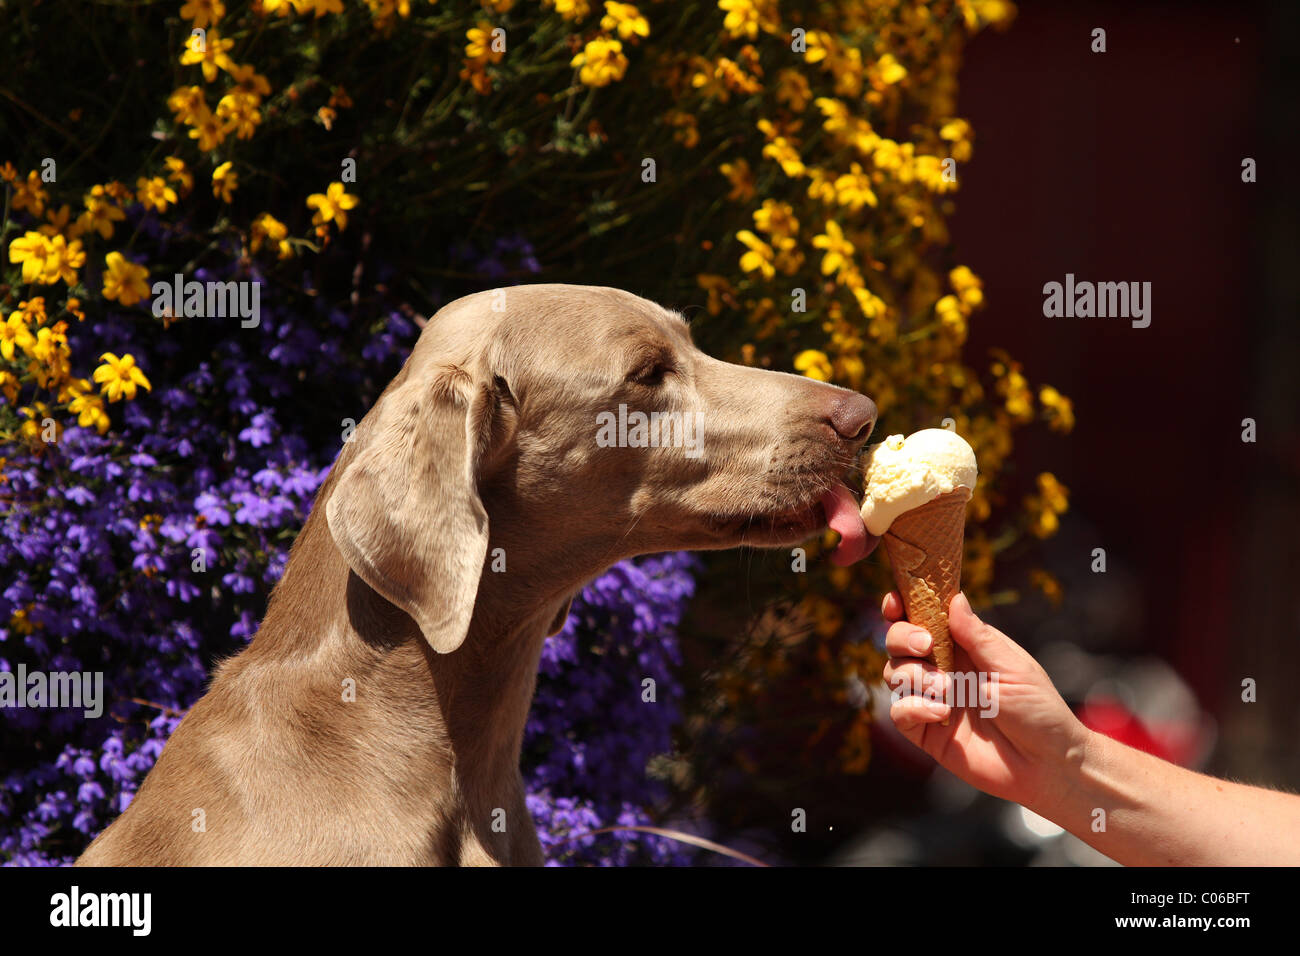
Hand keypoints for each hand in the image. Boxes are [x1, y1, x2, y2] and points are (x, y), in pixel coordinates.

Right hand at [882, 591, 1090, 808]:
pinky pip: (899, 713)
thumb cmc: (1039, 710)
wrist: (1047, 765)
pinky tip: (941, 714)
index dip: (902, 606)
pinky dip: (913, 708)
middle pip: (897, 641)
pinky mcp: (926, 731)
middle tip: (925, 645)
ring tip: (946, 689)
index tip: (895, 602)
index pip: (922, 618)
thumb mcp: (1012, 667)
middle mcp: (942, 669)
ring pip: (894, 673)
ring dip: (914, 675)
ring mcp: (932, 699)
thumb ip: (978, 636)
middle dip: (902, 636)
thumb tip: (954, 598)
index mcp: (963, 646)